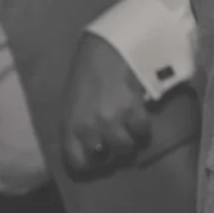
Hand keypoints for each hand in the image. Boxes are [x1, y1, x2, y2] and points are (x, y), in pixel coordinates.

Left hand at [61, 33, 152, 178]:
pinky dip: (144, 125)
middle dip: (113, 152)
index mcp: (69, 125)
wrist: (107, 48)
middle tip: (117, 140)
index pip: (77, 162)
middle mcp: (89, 127)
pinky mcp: (133, 110)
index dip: (90, 164)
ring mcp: (111, 119)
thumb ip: (78, 126)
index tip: (98, 159)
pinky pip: (143, 130)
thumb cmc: (86, 74)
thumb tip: (91, 147)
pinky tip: (140, 114)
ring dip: (130, 139)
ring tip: (130, 127)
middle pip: (106, 158)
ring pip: (127, 147)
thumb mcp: (72, 104)